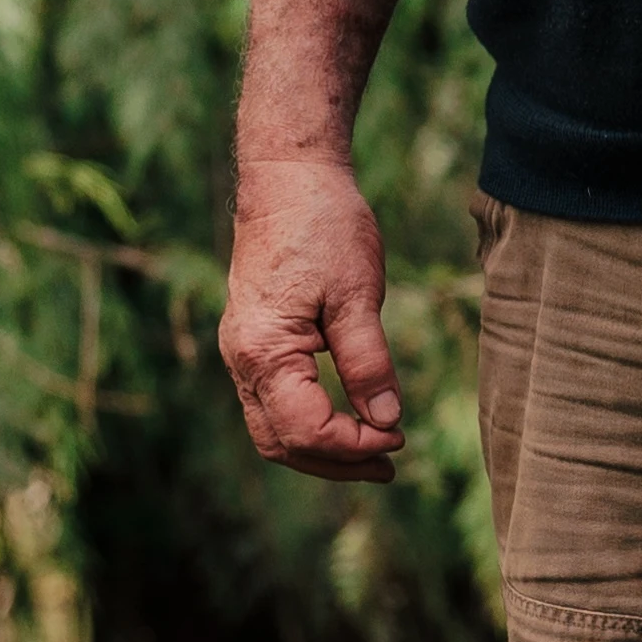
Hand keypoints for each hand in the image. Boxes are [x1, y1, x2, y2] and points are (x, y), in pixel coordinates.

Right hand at [220, 153, 406, 482]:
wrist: (287, 177)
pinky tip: (346, 420)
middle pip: (281, 442)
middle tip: (391, 464)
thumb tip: (387, 421)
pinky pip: (273, 403)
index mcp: (264, 351)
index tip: (399, 437)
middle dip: (336, 463)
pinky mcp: (253, 342)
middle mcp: (242, 360)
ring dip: (322, 449)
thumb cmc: (324, 226)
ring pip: (272, 428)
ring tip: (375, 454)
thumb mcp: (358, 294)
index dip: (355, 445)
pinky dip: (308, 423)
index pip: (307, 430)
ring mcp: (242, 353)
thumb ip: (369, 362)